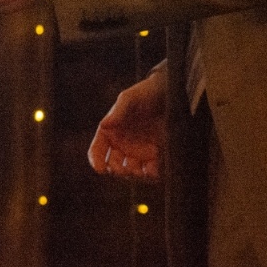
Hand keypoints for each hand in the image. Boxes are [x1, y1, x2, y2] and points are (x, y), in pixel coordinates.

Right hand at [88, 64, 167, 180]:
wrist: (170, 93)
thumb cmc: (145, 93)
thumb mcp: (129, 99)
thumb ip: (118, 112)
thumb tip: (104, 125)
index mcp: (110, 132)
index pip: (97, 150)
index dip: (96, 161)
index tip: (100, 169)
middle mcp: (122, 144)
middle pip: (113, 165)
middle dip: (116, 170)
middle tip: (123, 168)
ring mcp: (139, 151)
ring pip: (131, 171)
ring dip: (133, 174)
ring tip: (139, 170)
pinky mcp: (155, 155)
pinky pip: (150, 171)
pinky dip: (150, 173)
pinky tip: (153, 169)